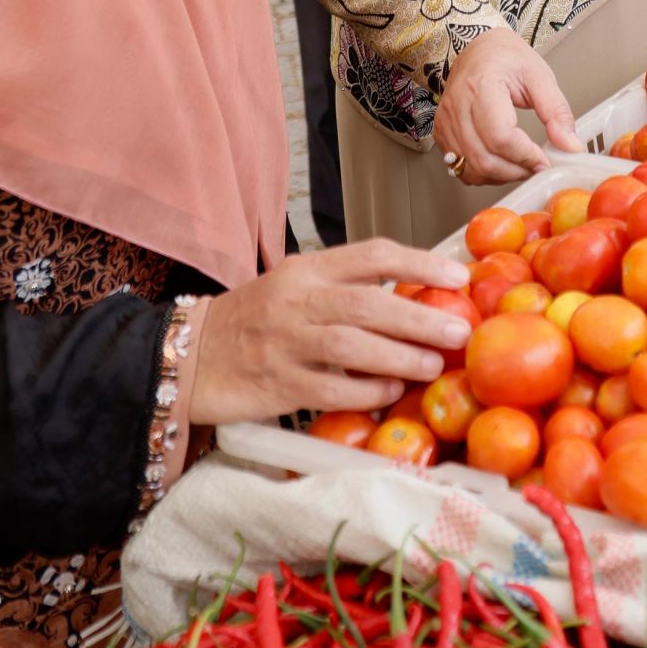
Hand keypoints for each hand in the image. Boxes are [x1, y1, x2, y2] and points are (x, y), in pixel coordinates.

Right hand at [190, 239, 473, 423]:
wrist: (188, 356)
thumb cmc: (253, 321)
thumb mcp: (295, 288)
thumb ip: (345, 289)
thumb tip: (417, 298)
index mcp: (306, 269)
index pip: (372, 254)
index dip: (420, 262)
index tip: (458, 276)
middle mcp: (296, 299)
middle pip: (368, 302)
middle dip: (420, 317)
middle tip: (458, 330)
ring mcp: (284, 341)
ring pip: (352, 345)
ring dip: (400, 356)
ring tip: (432, 365)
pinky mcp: (276, 383)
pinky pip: (331, 387)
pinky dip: (366, 390)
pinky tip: (389, 392)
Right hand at [434, 28, 580, 185]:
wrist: (479, 49)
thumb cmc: (506, 58)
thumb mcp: (540, 77)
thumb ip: (557, 113)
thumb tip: (570, 146)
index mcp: (482, 85)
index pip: (501, 137)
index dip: (526, 156)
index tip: (545, 161)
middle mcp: (458, 105)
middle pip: (484, 158)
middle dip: (516, 171)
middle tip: (537, 166)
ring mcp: (446, 121)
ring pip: (471, 168)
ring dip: (501, 176)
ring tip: (521, 165)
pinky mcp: (441, 133)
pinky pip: (460, 166)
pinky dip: (484, 173)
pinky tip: (501, 163)